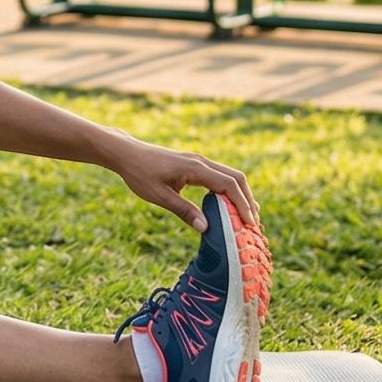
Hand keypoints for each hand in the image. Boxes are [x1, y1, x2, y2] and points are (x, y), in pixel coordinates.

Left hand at [103, 135, 260, 233]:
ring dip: (240, 195)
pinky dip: (229, 190)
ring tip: (247, 217)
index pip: (229, 185)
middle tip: (254, 223)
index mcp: (195, 168)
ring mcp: (199, 161)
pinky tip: (228, 206)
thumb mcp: (159, 196)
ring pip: (229, 175)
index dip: (242, 204)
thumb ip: (183, 211)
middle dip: (248, 200)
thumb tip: (206, 228)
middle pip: (236, 178)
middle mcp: (201, 162)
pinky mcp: (194, 164)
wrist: (127, 153)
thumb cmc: (140, 174)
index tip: (250, 223)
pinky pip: (219, 176)